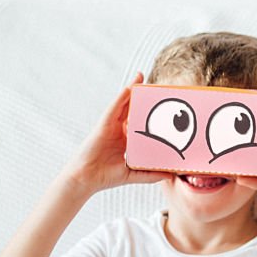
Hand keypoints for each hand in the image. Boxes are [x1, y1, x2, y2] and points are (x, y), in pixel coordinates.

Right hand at [63, 73, 170, 195]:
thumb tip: (171, 175)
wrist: (86, 180)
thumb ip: (151, 174)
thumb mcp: (134, 174)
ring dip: (131, 89)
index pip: (140, 121)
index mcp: (126, 139)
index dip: (149, 111)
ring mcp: (110, 126)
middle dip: (141, 96)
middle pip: (131, 108)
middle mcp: (118, 129)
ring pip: (122, 104)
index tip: (163, 104)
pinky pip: (113, 108)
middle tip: (154, 85)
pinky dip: (121, 97)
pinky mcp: (103, 125)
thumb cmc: (106, 177)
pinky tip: (129, 87)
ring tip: (141, 77)